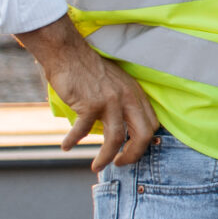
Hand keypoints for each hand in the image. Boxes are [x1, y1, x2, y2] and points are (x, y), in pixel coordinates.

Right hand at [15, 16, 160, 172]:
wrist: (67, 52)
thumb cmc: (88, 69)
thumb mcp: (114, 84)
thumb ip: (122, 103)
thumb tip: (122, 129)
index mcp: (136, 93)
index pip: (151, 124)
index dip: (144, 142)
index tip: (132, 151)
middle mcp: (127, 98)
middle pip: (142, 135)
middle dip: (133, 155)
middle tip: (120, 164)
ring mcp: (110, 101)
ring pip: (115, 139)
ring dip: (106, 157)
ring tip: (96, 166)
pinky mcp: (90, 104)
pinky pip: (82, 131)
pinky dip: (73, 141)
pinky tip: (66, 146)